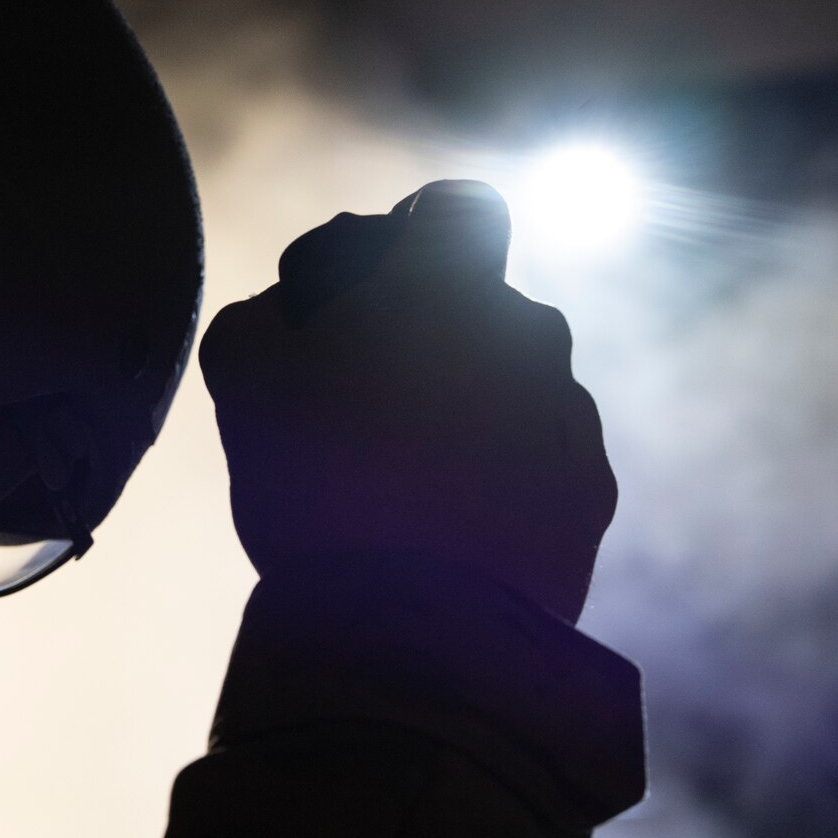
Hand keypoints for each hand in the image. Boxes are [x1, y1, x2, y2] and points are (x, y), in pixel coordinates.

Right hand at [199, 180, 615, 621]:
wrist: (416, 631)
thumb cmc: (321, 485)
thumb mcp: (245, 380)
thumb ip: (264, 317)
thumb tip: (287, 316)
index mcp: (447, 284)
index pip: (457, 206)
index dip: (413, 236)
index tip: (371, 290)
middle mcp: (530, 332)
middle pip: (481, 307)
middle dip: (428, 339)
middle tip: (357, 408)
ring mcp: (572, 414)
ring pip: (513, 384)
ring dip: (465, 411)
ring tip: (398, 488)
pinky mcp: (592, 494)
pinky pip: (541, 461)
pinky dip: (500, 480)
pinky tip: (444, 534)